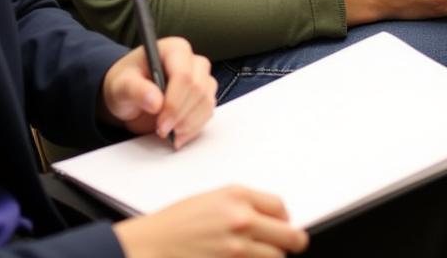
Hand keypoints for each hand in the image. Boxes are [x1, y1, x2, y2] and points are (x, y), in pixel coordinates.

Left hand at [99, 37, 215, 148]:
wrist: (130, 95)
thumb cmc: (126, 83)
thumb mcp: (122, 85)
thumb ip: (136, 90)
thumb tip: (155, 102)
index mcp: (173, 49)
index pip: (184, 75)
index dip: (175, 102)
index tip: (161, 124)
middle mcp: (191, 61)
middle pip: (198, 89)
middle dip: (181, 115)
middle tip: (162, 131)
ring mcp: (200, 78)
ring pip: (206, 101)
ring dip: (189, 123)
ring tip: (169, 133)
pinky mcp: (204, 95)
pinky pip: (208, 112)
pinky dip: (194, 127)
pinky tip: (178, 134)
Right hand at [115, 186, 307, 257]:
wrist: (153, 244)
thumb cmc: (177, 222)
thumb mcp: (213, 200)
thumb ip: (243, 205)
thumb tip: (268, 217)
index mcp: (237, 196)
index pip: (281, 207)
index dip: (284, 218)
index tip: (283, 224)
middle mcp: (242, 220)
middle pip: (290, 236)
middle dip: (293, 241)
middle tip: (291, 244)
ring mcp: (238, 249)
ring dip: (271, 257)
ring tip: (260, 253)